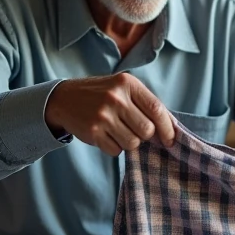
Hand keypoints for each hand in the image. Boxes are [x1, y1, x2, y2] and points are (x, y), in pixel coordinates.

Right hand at [45, 74, 174, 156]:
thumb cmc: (100, 95)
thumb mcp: (122, 89)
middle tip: (133, 129)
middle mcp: (116, 97)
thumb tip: (170, 128)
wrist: (64, 99)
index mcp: (127, 83)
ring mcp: (103, 115)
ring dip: (129, 142)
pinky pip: (116, 151)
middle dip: (144, 136)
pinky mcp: (93, 131)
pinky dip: (114, 147)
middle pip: (147, 130)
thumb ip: (144, 103)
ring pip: (133, 143)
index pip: (157, 109)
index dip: (167, 128)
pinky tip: (105, 135)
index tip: (170, 140)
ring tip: (117, 131)